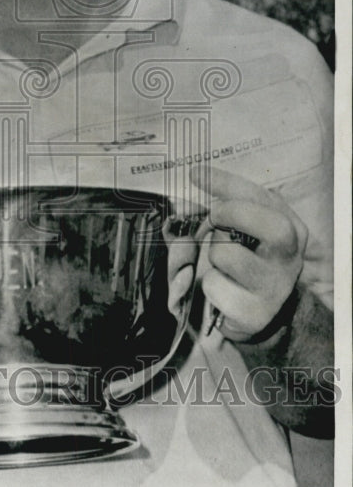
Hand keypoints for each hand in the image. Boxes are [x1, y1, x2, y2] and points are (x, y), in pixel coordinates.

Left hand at [193, 166, 305, 341]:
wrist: (260, 312)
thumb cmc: (248, 260)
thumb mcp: (245, 229)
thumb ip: (228, 206)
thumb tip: (196, 177)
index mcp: (290, 229)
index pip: (263, 198)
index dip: (229, 183)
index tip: (196, 173)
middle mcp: (289, 258)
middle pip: (271, 225)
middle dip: (232, 213)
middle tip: (214, 217)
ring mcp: (275, 287)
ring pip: (228, 255)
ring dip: (214, 255)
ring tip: (224, 264)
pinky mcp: (255, 313)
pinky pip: (215, 287)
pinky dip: (210, 285)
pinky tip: (224, 288)